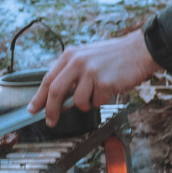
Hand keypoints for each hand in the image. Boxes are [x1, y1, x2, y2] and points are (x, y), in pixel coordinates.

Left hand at [28, 29, 160, 124]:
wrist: (139, 51)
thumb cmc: (114, 56)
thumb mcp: (87, 57)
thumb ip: (72, 73)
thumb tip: (58, 98)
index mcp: (70, 55)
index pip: (48, 79)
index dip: (39, 97)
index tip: (33, 109)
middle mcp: (77, 62)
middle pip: (55, 91)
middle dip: (51, 110)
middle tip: (51, 121)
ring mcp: (90, 71)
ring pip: (78, 101)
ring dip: (87, 104)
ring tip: (98, 92)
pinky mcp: (104, 82)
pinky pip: (97, 102)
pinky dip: (102, 101)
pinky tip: (110, 88)